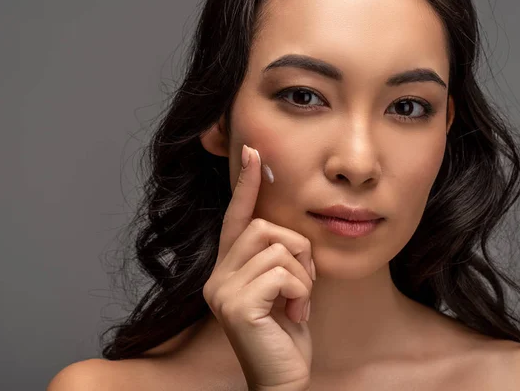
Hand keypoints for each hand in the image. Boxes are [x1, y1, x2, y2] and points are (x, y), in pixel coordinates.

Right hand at [202, 144, 314, 390]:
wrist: (282, 378)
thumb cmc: (286, 333)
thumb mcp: (283, 288)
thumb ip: (278, 257)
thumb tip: (290, 229)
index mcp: (228, 268)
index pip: (235, 217)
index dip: (246, 184)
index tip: (253, 151)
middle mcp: (217, 276)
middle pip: (263, 227)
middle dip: (296, 251)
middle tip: (302, 285)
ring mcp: (222, 291)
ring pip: (277, 247)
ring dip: (302, 275)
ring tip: (297, 303)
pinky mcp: (235, 305)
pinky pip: (282, 272)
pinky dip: (300, 290)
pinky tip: (295, 315)